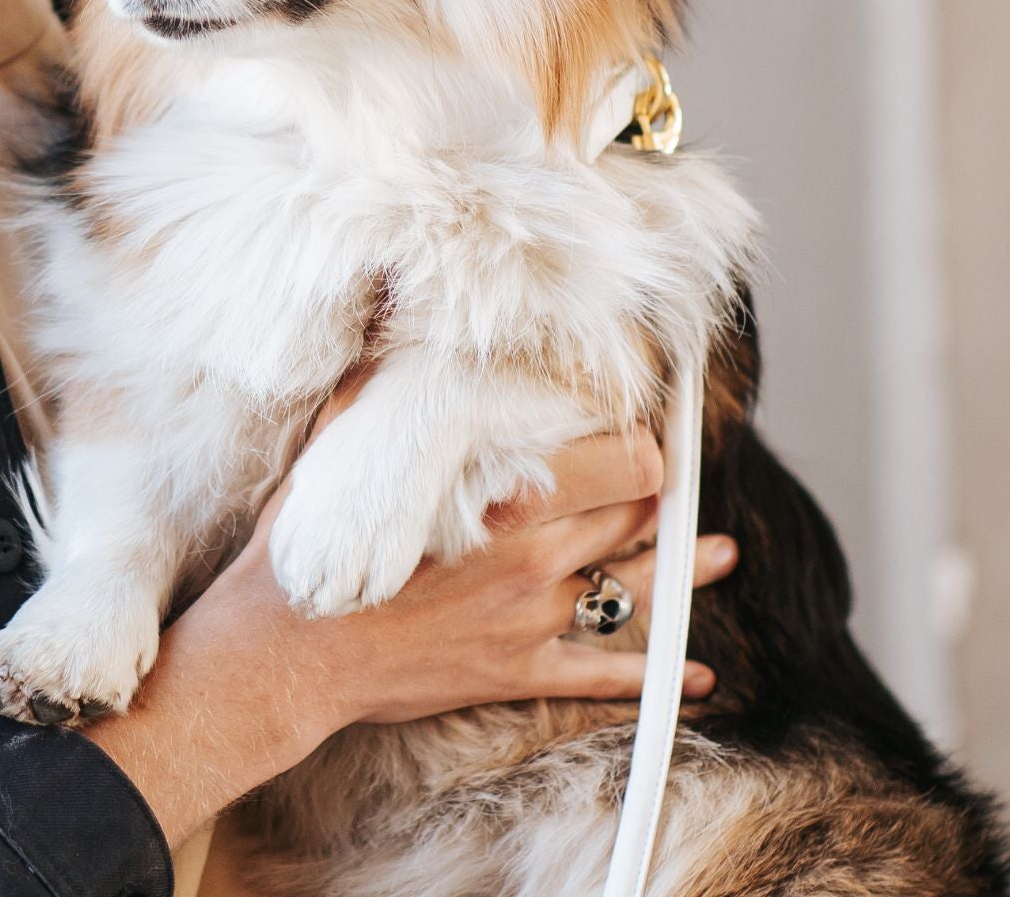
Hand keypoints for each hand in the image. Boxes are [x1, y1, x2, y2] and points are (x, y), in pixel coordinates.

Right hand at [83, 377, 736, 852]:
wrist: (289, 652)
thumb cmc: (311, 546)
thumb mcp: (342, 448)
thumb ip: (377, 391)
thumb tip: (386, 328)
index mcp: (502, 497)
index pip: (616, 464)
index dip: (643, 445)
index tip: (651, 429)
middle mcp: (533, 557)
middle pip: (630, 520)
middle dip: (665, 498)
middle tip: (690, 480)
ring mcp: (530, 621)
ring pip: (630, 590)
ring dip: (682, 573)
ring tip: (720, 555)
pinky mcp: (515, 673)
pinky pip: (602, 677)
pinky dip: (655, 681)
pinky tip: (695, 679)